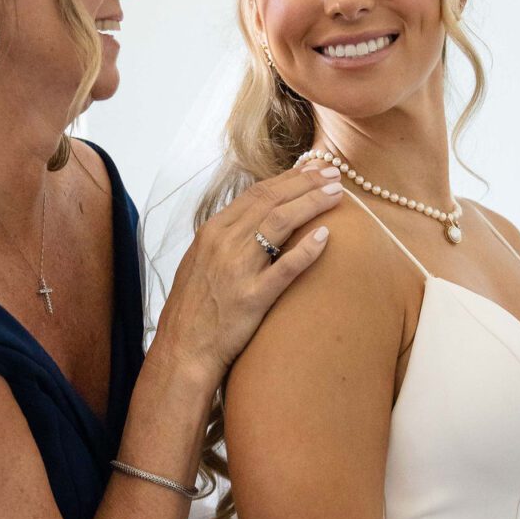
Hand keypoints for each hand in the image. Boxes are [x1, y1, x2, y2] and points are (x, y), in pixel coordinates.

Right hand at [153, 164, 342, 384]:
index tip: (313, 169)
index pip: (256, 193)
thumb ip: (226, 241)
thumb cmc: (195, 310)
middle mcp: (224, 243)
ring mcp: (237, 269)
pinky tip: (327, 237)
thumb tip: (253, 223)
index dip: (288, 178)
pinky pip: (284, 268)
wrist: (181, 350)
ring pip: (280, 222)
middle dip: (306, 182)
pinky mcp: (251, 298)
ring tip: (338, 194)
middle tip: (334, 173)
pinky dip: (307, 250)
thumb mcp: (202, 264)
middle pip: (272, 200)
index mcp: (212, 232)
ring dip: (312, 203)